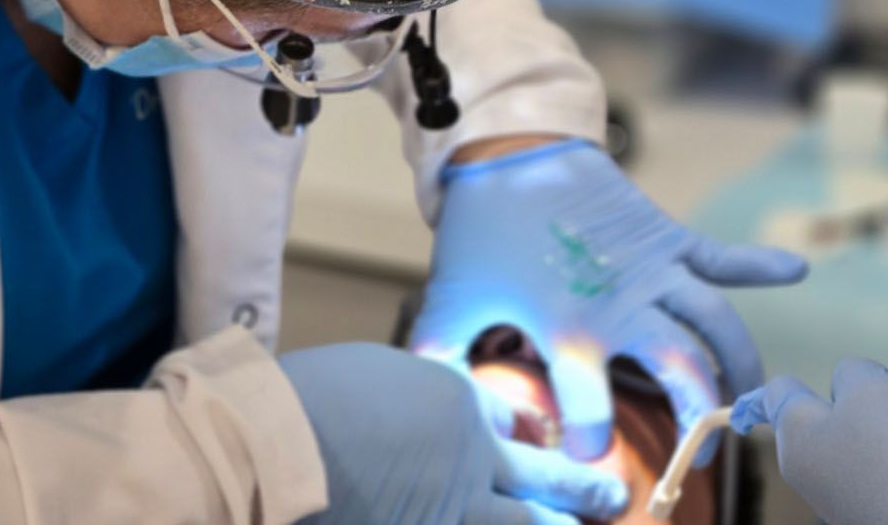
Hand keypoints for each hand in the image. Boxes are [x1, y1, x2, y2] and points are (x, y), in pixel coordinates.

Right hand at [282, 342, 629, 524]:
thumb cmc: (310, 400)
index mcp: (456, 404)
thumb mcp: (374, 377)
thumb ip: (411, 399)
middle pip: (543, 480)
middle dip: (583, 489)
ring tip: (584, 524)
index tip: (528, 438)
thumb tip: (413, 412)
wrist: (276, 445)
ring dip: (556, 524)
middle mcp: (470, 460)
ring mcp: (452, 511)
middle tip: (612, 495)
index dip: (517, 432)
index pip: (504, 420)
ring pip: (525, 523)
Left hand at [408, 139, 807, 459]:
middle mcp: (621, 304)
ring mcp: (653, 270)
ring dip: (740, 365)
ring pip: (717, 327)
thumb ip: (439, 360)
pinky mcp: (668, 238)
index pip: (591, 407)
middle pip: (681, 373)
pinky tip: (797, 270)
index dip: (592, 442)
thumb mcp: (450, 301)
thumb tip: (421, 413)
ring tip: (753, 400)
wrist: (509, 151)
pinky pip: (723, 256)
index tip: (593, 465)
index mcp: (568, 327)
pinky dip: (761, 263)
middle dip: (697, 420)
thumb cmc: (481, 233)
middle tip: (699, 456)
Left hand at [731, 360, 887, 524]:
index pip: (777, 396)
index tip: (776, 390)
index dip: (784, 382)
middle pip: (826, 415)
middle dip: (859, 398)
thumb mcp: (875, 388)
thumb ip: (852, 374)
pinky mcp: (884, 512)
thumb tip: (849, 386)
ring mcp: (847, 499)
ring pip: (862, 441)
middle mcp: (814, 475)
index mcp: (798, 441)